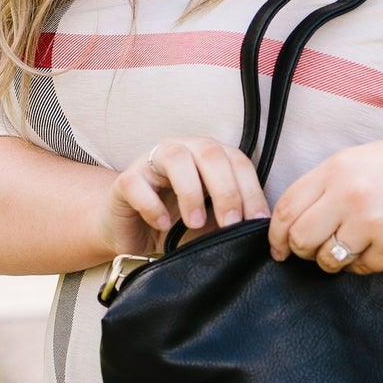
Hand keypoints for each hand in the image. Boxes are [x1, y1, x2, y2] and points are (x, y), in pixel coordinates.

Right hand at [105, 136, 270, 251]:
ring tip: (195, 223)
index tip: (257, 221)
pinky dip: (152, 205)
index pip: (237, 161)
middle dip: (226, 190)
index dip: (251, 189)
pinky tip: (162, 224)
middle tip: (231, 223)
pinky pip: (137, 183)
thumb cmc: (174, 224)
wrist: (130, 232)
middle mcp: (182, 150)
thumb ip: (230, 219)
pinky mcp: (125, 180)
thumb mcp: (210, 223)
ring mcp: (150, 162)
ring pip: (175, 157)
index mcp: (208, 156)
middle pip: (210, 153)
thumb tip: (257, 229)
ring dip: (191, 191)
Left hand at [267, 133, 382, 274]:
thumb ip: (331, 184)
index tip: (279, 248)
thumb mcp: (367, 159)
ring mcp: (372, 222)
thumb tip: (297, 220)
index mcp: (338, 167)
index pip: (288, 207)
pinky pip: (364, 268)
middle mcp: (349, 193)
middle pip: (301, 238)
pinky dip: (368, 264)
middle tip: (312, 253)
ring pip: (330, 259)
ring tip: (355, 247)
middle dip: (302, 251)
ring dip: (335, 260)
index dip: (277, 233)